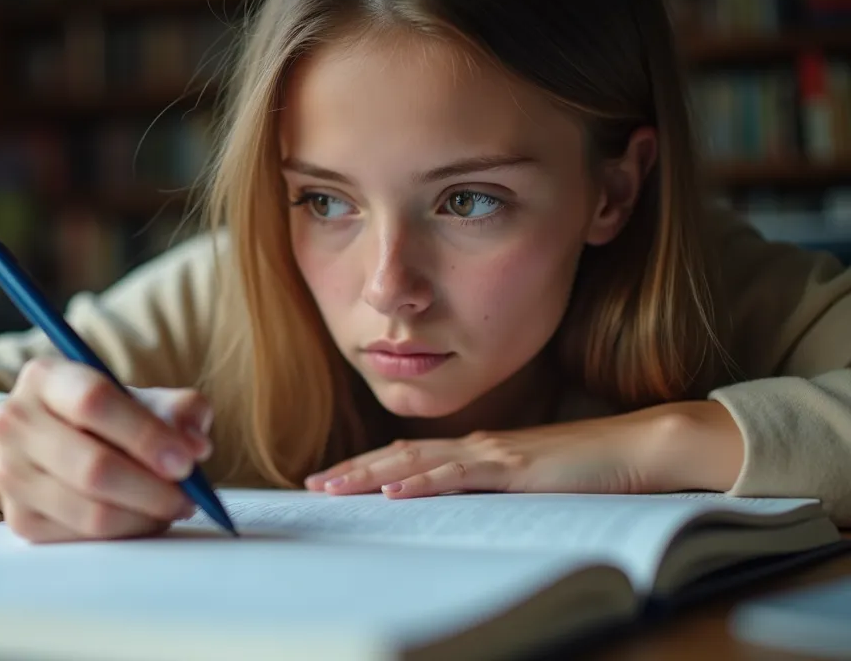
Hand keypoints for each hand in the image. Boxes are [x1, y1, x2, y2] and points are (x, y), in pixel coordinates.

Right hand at [0, 356, 212, 542]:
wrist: (54, 444)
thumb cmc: (108, 419)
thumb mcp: (142, 399)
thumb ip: (178, 410)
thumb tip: (195, 445)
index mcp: (45, 378)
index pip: (93, 402)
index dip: (145, 434)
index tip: (187, 460)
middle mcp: (15, 422)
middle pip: (92, 466)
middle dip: (152, 489)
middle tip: (188, 497)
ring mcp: (10, 473)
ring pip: (90, 511)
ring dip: (144, 517)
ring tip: (172, 507)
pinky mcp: (19, 519)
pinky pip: (83, 539)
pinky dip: (125, 534)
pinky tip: (143, 518)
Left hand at [303, 404, 740, 498]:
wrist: (639, 447)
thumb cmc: (589, 469)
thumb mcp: (529, 484)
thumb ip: (494, 490)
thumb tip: (459, 505)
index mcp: (477, 452)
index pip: (409, 457)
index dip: (367, 466)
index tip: (331, 480)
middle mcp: (476, 447)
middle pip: (400, 456)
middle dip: (353, 470)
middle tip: (312, 485)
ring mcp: (494, 454)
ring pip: (418, 462)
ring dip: (371, 474)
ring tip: (333, 487)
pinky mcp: (516, 466)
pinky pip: (461, 475)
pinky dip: (424, 482)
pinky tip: (396, 491)